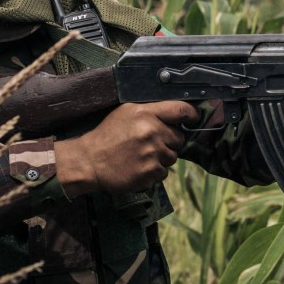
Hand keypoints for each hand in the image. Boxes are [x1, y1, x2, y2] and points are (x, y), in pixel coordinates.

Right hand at [55, 101, 199, 194]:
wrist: (89, 161)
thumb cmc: (107, 135)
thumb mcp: (126, 112)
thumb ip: (151, 111)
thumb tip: (176, 114)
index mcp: (146, 113)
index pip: (181, 110)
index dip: (192, 114)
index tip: (194, 118)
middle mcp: (152, 132)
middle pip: (179, 138)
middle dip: (169, 141)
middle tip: (150, 143)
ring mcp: (152, 154)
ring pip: (172, 157)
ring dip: (161, 158)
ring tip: (141, 156)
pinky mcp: (150, 172)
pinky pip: (163, 172)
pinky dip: (154, 172)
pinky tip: (139, 167)